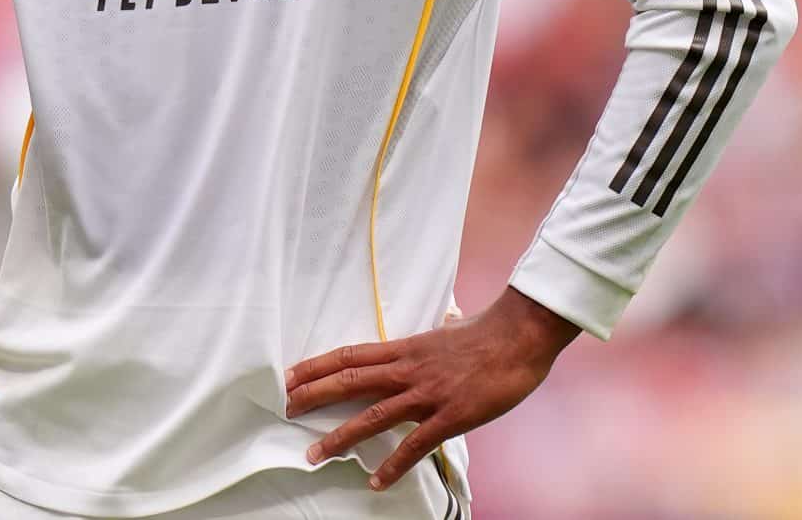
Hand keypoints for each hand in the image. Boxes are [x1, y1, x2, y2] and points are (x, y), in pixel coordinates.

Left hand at [284, 288, 580, 490]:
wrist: (519, 336)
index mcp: (405, 348)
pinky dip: (393, 464)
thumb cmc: (490, 332)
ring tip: (315, 454)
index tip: (290, 375)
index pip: (350, 356)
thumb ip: (442, 331)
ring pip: (372, 416)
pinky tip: (376, 481)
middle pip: (349, 381)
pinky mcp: (449, 416)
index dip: (317, 366)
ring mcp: (427, 393)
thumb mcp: (454, 328)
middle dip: (312, 395)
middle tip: (282, 408)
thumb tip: (448, 321)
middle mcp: (407, 369)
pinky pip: (414, 444)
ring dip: (340, 436)